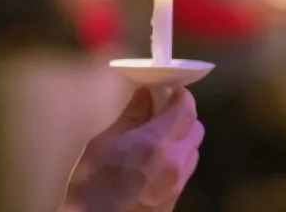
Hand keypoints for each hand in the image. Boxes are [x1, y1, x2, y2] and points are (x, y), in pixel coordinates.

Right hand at [60, 88, 203, 211]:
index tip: (167, 88)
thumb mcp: (104, 143)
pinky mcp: (175, 199)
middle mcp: (176, 163)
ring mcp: (178, 183)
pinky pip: (185, 168)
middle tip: (160, 110)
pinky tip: (154, 159)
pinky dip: (177, 156)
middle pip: (195, 128)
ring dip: (181, 137)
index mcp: (157, 144)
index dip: (179, 94)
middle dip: (182, 115)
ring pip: (193, 149)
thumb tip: (145, 93)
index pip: (186, 108)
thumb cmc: (90, 187)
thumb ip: (131, 116)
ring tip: (155, 136)